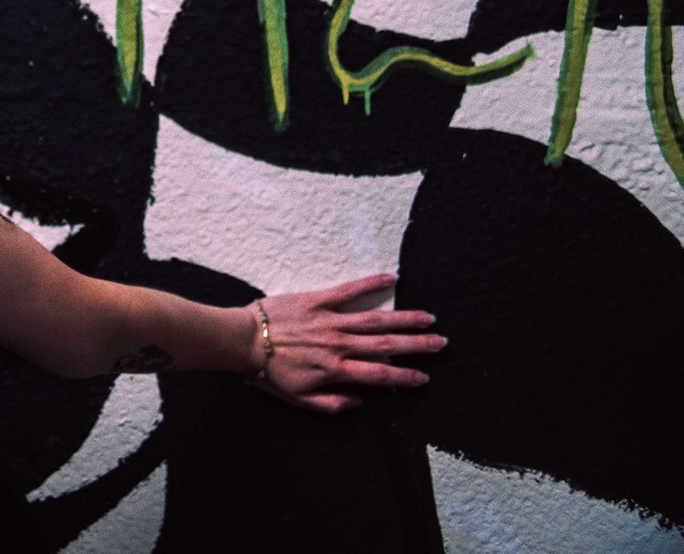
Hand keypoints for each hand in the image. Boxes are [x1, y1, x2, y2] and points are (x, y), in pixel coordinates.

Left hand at [250, 274, 443, 413]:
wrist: (243, 341)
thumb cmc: (269, 372)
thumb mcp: (298, 399)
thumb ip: (330, 404)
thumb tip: (358, 401)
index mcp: (336, 371)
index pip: (380, 375)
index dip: (405, 377)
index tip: (425, 377)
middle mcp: (339, 345)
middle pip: (386, 345)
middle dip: (416, 345)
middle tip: (441, 343)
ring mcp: (330, 321)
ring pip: (375, 320)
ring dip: (404, 319)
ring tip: (428, 318)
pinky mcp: (317, 300)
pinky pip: (349, 290)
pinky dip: (371, 283)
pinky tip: (392, 278)